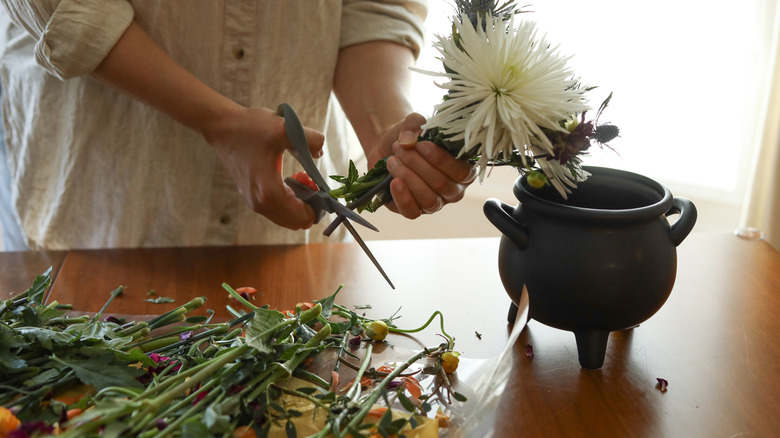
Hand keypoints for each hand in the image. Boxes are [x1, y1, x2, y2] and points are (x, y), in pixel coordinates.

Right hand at [202, 105, 324, 228]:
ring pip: (287, 218)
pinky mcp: (251, 198)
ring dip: (300, 202)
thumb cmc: (251, 128)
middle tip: (311, 180)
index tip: (320, 185)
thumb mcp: (286, 128)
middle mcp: (260, 203)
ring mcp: (253, 203)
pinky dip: (289, 200)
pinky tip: (290, 179)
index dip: (319, 206)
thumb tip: (320, 153)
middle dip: (311, 205)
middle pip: (297, 222)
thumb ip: (311, 139)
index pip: (303, 217)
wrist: (222, 127)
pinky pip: (277, 211)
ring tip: (301, 177)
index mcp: (269, 192)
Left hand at [369, 113, 475, 218]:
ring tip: (392, 161)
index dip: (441, 160)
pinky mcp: (414, 210)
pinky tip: (394, 182)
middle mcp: (453, 189)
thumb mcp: (414, 123)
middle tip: (399, 148)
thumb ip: (415, 124)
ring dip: (408, 177)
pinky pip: (412, 212)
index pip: (462, 172)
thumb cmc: (411, 137)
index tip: (421, 144)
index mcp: (463, 169)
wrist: (389, 148)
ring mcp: (435, 202)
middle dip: (417, 164)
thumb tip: (409, 141)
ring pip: (428, 199)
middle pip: (442, 184)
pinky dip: (403, 197)